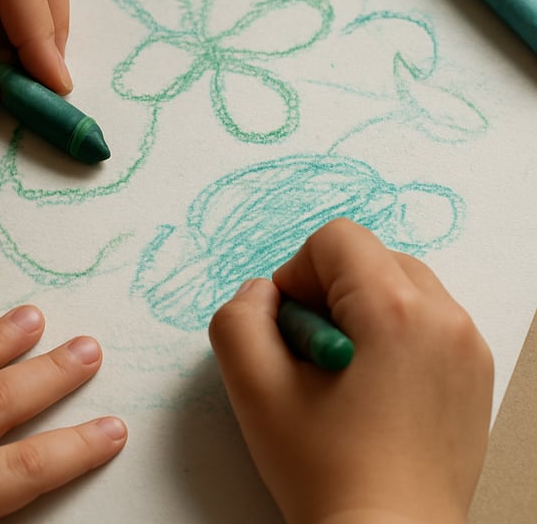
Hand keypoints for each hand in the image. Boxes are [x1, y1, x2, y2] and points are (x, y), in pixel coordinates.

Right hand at [209, 218, 492, 523]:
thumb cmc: (327, 473)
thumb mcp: (254, 389)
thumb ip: (238, 318)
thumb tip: (263, 291)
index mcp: (396, 311)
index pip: (337, 239)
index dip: (297, 273)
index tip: (292, 329)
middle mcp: (445, 318)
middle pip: (371, 257)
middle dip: (329, 290)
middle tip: (313, 351)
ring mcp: (467, 345)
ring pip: (398, 284)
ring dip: (360, 309)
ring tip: (344, 370)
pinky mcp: (474, 370)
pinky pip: (424, 316)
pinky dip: (390, 332)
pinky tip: (372, 385)